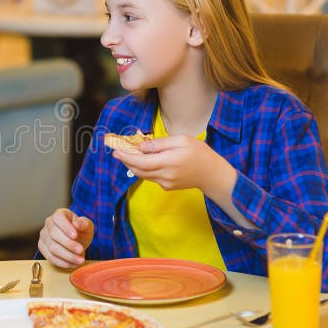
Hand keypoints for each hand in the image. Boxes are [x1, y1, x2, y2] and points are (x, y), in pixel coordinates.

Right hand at [37, 208, 94, 268]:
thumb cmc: (81, 231)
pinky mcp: (42, 247)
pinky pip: (50, 257)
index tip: (75, 235)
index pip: (58, 218)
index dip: (66, 227)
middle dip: (69, 244)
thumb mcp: (87, 226)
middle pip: (54, 234)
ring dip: (67, 256)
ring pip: (52, 247)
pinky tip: (73, 264)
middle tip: (81, 250)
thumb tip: (76, 224)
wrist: (76, 241)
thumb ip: (84, 224)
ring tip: (80, 260)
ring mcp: (44, 235)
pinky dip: (62, 262)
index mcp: (59, 214)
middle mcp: (49, 223)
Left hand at [112, 136, 235, 196]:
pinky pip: (150, 178)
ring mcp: (165, 183)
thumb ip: (160, 144)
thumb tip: (142, 147)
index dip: (126, 157)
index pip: (141, 161)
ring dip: (133, 166)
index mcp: (169, 161)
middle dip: (126, 161)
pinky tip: (143, 162)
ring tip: (127, 155)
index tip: (115, 151)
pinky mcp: (167, 187)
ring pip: (143, 175)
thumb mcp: (181, 140)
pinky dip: (143, 170)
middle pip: (138, 169)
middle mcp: (165, 175)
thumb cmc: (199, 153)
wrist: (212, 174)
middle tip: (118, 152)